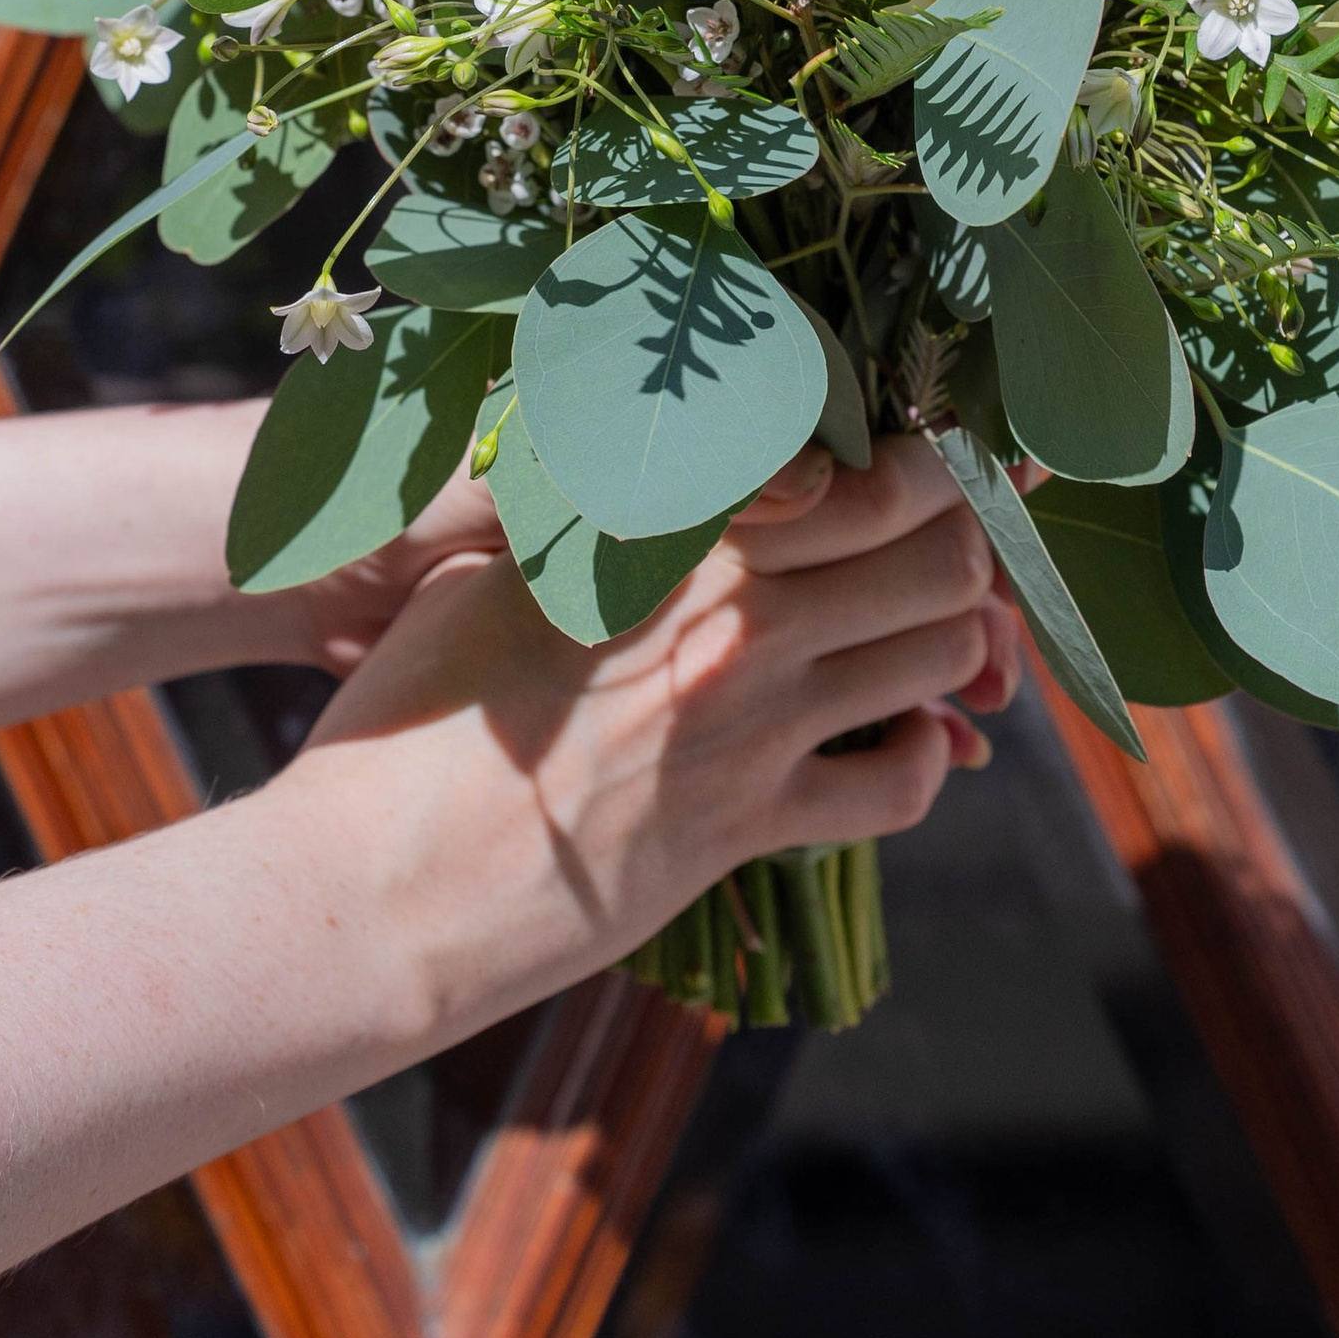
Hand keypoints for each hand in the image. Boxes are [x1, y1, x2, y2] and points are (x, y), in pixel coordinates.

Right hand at [269, 436, 1024, 1036]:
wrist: (378, 886)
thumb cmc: (406, 720)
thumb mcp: (486, 574)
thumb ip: (591, 521)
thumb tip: (652, 483)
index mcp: (669, 534)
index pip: (855, 464)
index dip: (917, 452)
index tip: (923, 451)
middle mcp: (734, 617)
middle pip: (934, 548)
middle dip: (959, 534)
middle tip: (943, 533)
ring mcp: (754, 724)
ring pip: (940, 653)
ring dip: (952, 635)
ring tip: (921, 624)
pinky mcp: (752, 825)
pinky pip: (901, 783)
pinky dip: (922, 753)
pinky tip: (890, 737)